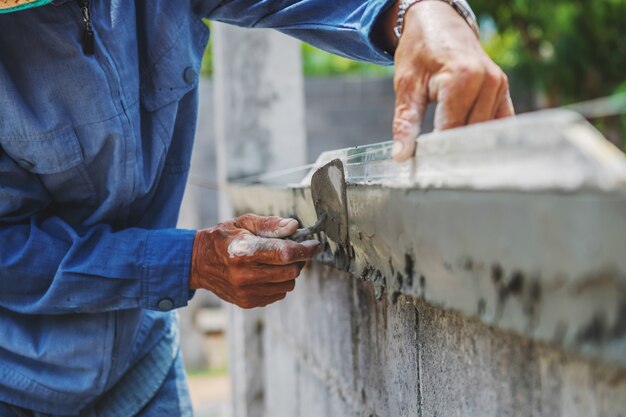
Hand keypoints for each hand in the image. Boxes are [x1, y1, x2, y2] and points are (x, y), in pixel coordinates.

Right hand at [190, 214, 319, 308]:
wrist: (198, 263)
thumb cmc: (223, 238)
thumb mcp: (243, 223)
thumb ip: (269, 224)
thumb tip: (293, 227)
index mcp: (243, 252)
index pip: (284, 253)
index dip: (304, 249)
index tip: (314, 245)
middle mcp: (244, 275)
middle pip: (291, 271)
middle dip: (298, 259)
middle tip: (293, 249)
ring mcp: (246, 292)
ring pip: (288, 285)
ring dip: (289, 272)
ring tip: (276, 261)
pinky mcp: (248, 302)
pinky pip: (278, 294)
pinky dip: (279, 283)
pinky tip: (266, 272)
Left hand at [381, 1, 514, 161]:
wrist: (437, 21)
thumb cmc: (419, 52)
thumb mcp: (406, 85)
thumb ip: (405, 123)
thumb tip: (401, 157)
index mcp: (461, 78)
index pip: (451, 130)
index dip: (438, 154)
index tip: (427, 172)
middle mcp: (487, 81)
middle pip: (470, 133)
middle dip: (453, 153)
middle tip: (437, 174)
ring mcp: (499, 86)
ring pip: (485, 131)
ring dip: (469, 147)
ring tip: (452, 165)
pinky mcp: (503, 90)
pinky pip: (499, 122)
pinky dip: (485, 137)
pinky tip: (473, 153)